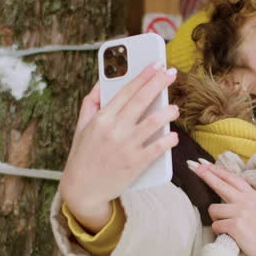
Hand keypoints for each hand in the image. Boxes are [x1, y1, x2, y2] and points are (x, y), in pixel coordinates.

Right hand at [60, 65, 178, 231]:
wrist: (82, 190)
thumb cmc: (83, 155)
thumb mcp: (81, 126)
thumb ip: (91, 102)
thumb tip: (103, 81)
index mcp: (101, 118)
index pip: (126, 90)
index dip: (143, 75)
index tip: (156, 64)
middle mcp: (114, 130)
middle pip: (142, 100)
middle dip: (159, 83)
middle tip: (172, 73)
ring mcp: (126, 147)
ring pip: (154, 122)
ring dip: (168, 112)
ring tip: (174, 108)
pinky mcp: (135, 164)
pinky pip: (157, 147)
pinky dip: (168, 140)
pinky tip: (173, 135)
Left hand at [190, 160, 255, 255]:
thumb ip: (246, 199)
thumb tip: (229, 191)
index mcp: (252, 196)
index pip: (232, 179)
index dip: (217, 171)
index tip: (205, 164)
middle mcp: (246, 201)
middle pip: (220, 185)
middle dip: (206, 175)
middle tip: (194, 167)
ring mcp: (241, 212)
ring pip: (213, 210)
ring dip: (216, 219)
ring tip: (226, 226)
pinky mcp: (236, 225)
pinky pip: (216, 225)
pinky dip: (218, 231)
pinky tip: (228, 235)